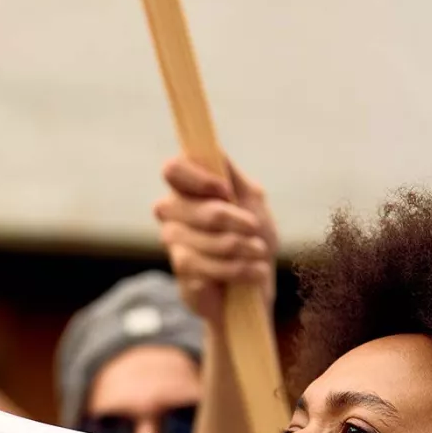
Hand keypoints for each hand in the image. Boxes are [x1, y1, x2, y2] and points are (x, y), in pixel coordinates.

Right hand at [154, 155, 276, 328]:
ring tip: (258, 253)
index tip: (225, 191)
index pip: (173, 170)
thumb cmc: (254, 237)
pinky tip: (253, 272)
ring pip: (203, 240)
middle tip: (255, 228)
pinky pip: (205, 267)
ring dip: (241, 248)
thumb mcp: (252, 199)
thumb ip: (232, 175)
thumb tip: (213, 149)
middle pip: (193, 209)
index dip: (198, 178)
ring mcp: (173, 243)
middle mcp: (172, 213)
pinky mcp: (181, 272)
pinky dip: (238, 270)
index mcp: (187, 189)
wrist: (258, 283)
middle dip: (233, 220)